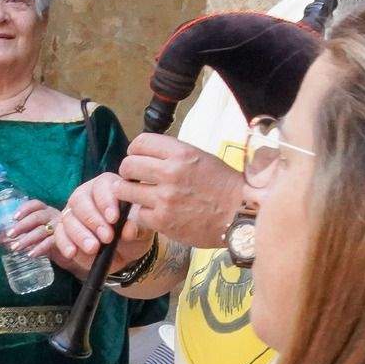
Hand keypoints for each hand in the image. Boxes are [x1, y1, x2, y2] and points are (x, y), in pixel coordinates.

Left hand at [0, 198, 61, 254]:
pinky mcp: (63, 240)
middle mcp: (53, 216)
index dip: (24, 209)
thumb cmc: (50, 237)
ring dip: (27, 239)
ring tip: (16, 248)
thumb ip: (21, 233)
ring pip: (42, 230)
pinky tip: (30, 254)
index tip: (13, 217)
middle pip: (37, 217)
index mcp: (46, 211)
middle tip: (9, 235)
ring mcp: (59, 227)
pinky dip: (39, 249)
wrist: (72, 248)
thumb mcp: (36, 231)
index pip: (35, 205)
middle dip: (22, 226)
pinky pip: (50, 243)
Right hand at [51, 172, 157, 273]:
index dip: (106, 201)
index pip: (101, 186)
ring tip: (94, 248)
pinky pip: (59, 234)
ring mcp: (72, 212)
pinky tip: (72, 253)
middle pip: (80, 200)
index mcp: (107, 186)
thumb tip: (128, 230)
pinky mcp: (64, 230)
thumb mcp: (141, 230)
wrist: (125, 250)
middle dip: (93, 220)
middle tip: (107, 237)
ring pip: (68, 218)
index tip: (114, 219)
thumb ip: (137, 228)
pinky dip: (65, 244)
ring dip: (80, 234)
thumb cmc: (133, 231)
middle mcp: (85, 195)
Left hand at [112, 133, 241, 249]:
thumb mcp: (201, 158)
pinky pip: (137, 214)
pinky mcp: (162, 221)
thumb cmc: (222, 186)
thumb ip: (174, 155)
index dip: (134, 150)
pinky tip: (154, 213)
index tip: (137, 158)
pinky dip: (143, 214)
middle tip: (133, 178)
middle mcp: (170, 172)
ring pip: (125, 190)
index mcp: (181, 153)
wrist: (239, 215)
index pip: (140, 143)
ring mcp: (164, 198)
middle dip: (128, 172)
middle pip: (128, 165)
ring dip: (128, 192)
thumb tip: (147, 155)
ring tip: (137, 195)